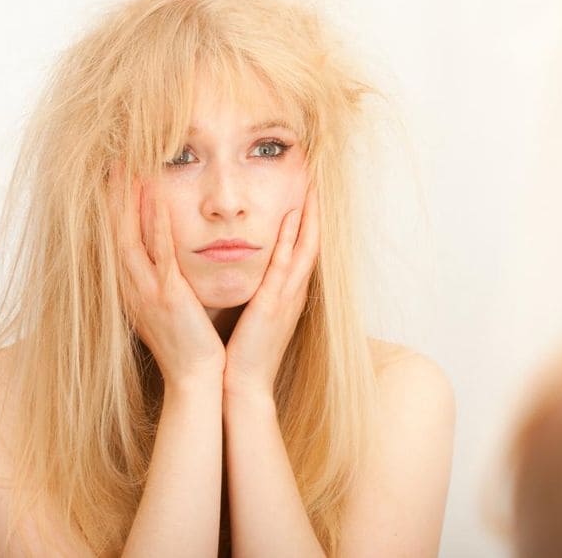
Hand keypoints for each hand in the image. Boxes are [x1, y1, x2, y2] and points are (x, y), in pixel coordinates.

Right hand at [109, 164, 225, 390]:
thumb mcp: (167, 308)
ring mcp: (146, 290)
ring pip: (131, 235)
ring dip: (129, 199)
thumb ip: (162, 282)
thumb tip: (163, 264)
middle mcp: (132, 286)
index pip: (117, 238)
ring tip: (129, 167)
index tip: (113, 177)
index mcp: (132, 288)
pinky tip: (156, 197)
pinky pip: (159, 251)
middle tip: (113, 161)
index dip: (113, 207)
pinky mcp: (167, 295)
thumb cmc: (187, 344)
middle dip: (114, 195)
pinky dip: (156, 222)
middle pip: (115, 230)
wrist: (195, 378)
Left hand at [223, 187, 319, 399]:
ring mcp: (288, 297)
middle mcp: (294, 290)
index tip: (308, 188)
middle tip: (318, 175)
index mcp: (289, 292)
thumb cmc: (244, 353)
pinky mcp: (274, 305)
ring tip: (314, 184)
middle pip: (313, 240)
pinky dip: (292, 239)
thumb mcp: (256, 315)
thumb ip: (259, 291)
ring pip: (306, 246)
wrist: (242, 386)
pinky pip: (286, 264)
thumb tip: (253, 271)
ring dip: (311, 214)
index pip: (304, 246)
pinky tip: (292, 216)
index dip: (309, 217)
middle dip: (316, 208)